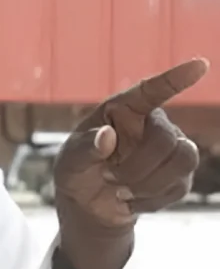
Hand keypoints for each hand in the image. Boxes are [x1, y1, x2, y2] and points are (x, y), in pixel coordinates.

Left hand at [54, 58, 207, 231]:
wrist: (88, 203)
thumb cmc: (76, 171)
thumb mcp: (69, 160)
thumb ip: (84, 148)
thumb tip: (107, 135)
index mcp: (123, 110)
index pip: (150, 91)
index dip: (174, 79)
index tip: (199, 65)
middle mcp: (151, 124)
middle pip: (167, 138)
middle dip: (137, 167)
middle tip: (108, 177)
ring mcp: (170, 149)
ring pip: (184, 159)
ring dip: (149, 182)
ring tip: (120, 191)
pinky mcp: (180, 176)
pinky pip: (179, 186)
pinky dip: (150, 200)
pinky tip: (129, 201)